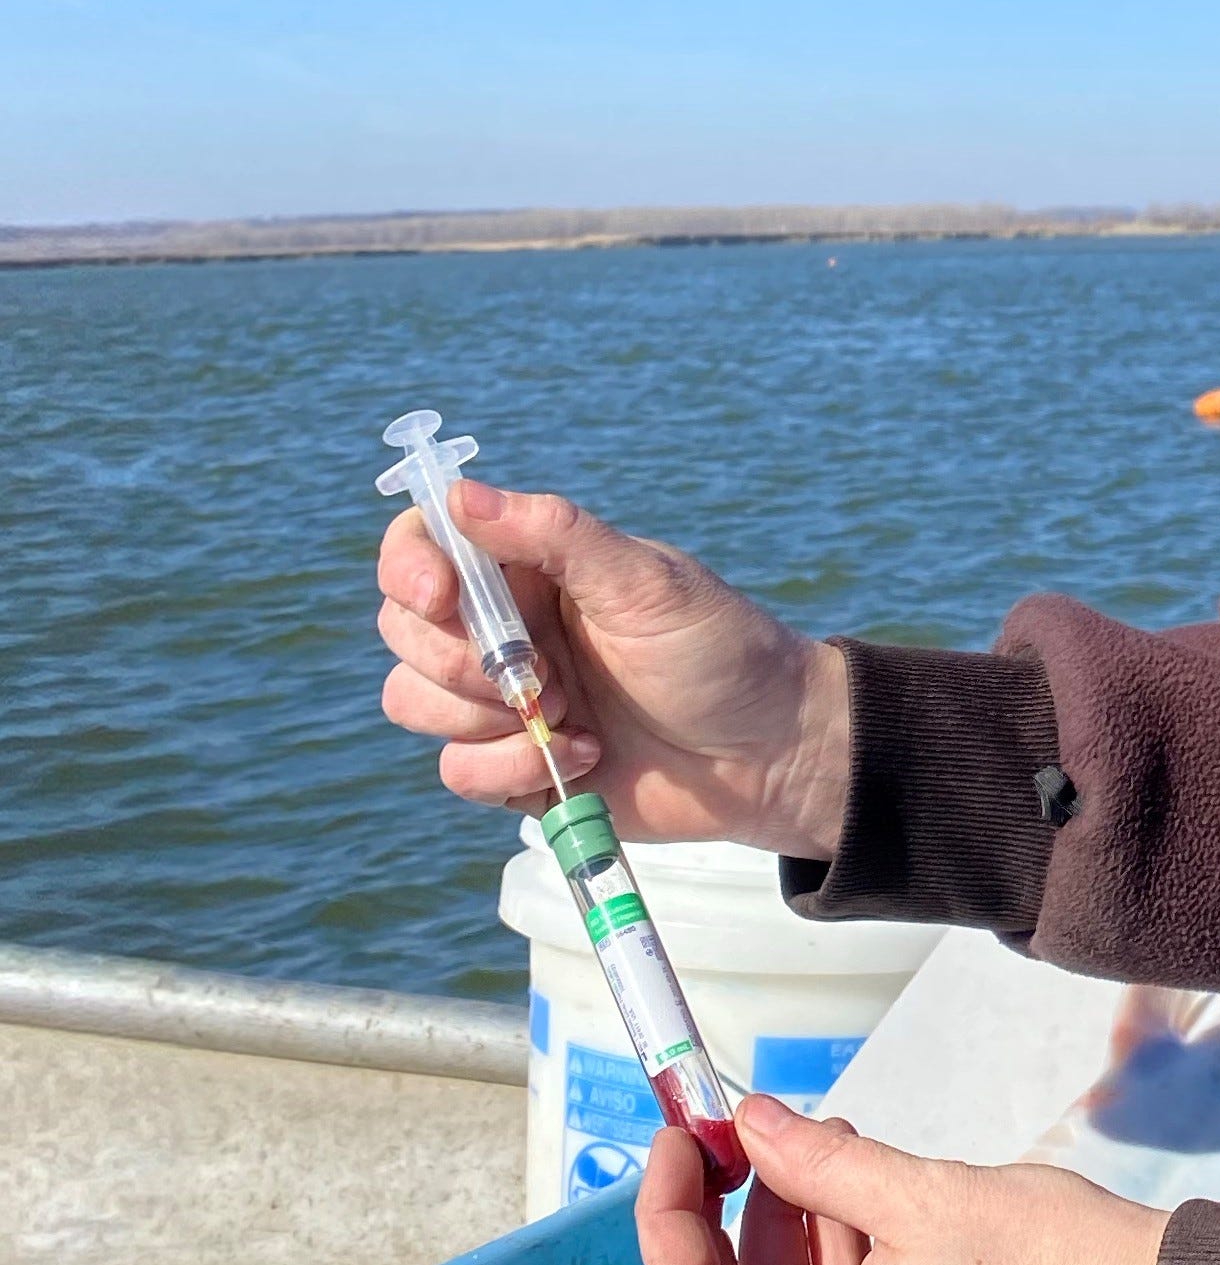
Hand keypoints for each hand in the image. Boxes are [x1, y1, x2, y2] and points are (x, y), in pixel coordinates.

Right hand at [376, 478, 852, 853]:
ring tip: (569, 718)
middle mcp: (506, 626)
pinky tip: (583, 761)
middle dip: (458, 658)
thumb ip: (555, 534)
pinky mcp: (515, 766)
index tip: (441, 595)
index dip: (411, 568)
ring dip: (479, 717)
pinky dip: (508, 771)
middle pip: (403, 629)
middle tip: (544, 674)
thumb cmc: (722, 652)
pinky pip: (456, 771)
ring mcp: (505, 699)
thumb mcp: (648, 583)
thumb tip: (460, 493)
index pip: (425, 545)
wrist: (771, 755)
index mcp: (531, 567)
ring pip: (413, 700)